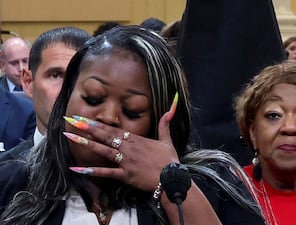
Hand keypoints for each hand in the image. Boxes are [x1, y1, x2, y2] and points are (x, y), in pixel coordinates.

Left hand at [64, 109, 178, 191]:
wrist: (172, 178)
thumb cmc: (170, 160)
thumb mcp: (168, 140)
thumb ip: (165, 124)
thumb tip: (170, 109)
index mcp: (137, 139)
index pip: (114, 129)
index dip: (98, 124)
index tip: (84, 118)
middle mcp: (129, 148)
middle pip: (105, 135)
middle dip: (88, 127)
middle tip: (72, 120)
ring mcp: (126, 161)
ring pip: (103, 150)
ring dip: (86, 143)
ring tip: (71, 136)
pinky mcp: (125, 174)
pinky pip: (106, 172)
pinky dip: (92, 171)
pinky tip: (77, 169)